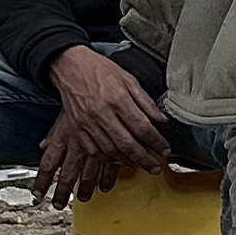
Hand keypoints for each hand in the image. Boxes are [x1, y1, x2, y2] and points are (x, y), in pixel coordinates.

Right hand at [37, 48, 166, 203]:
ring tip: (138, 165)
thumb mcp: (129, 80)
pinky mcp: (77, 130)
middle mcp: (101, 113)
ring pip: (110, 151)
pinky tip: (118, 161)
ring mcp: (87, 124)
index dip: (156, 141)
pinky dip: (108, 160)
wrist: (71, 67)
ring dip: (127, 162)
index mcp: (117, 98)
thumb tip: (162, 120)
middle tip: (155, 167)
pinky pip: (94, 152)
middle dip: (144, 159)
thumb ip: (146, 102)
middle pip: (126, 144)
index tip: (164, 149)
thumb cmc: (99, 70)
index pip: (141, 127)